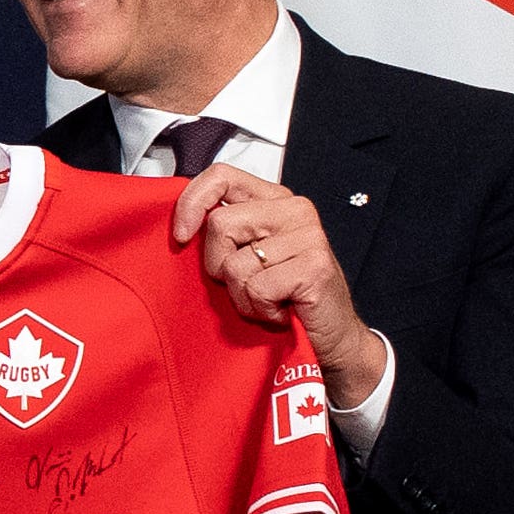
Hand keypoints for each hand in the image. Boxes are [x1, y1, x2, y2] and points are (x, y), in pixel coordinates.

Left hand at [170, 164, 385, 403]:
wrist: (332, 338)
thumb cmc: (285, 300)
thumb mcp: (248, 259)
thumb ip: (225, 235)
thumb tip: (181, 228)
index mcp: (274, 201)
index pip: (221, 176)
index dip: (191, 202)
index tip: (182, 236)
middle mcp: (294, 210)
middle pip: (219, 224)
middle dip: (218, 266)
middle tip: (248, 284)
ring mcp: (308, 236)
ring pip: (235, 264)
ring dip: (243, 297)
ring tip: (269, 301)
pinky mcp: (314, 265)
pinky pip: (257, 289)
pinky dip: (261, 311)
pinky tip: (282, 312)